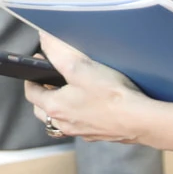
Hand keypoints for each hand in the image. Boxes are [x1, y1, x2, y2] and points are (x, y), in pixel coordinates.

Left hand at [24, 31, 172, 150]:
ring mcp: (81, 132)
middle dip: (44, 95)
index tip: (37, 67)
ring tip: (71, 92)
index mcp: (55, 108)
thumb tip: (44, 38)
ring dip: (61, 107)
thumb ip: (59, 52)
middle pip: (43, 110)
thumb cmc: (111, 95)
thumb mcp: (82, 67)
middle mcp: (65, 124)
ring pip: (61, 120)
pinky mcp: (98, 135)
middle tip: (51, 80)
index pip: (32, 94)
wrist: (140, 121)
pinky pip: (80, 125)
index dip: (32, 78)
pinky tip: (92, 105)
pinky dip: (79, 115)